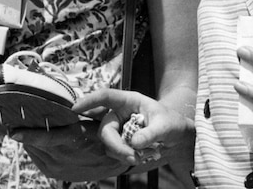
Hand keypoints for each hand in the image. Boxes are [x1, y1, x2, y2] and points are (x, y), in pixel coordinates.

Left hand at [10, 118, 129, 180]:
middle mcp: (63, 156)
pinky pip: (36, 159)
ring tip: (23, 128)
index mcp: (73, 140)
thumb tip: (56, 101)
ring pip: (33, 152)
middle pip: (35, 144)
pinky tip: (33, 140)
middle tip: (16, 120)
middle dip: (25, 131)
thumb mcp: (93, 119)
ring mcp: (58, 167)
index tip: (14, 130)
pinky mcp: (54, 173)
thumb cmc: (103, 135)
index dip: (28, 135)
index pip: (45, 138)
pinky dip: (33, 148)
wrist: (113, 161)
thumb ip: (75, 112)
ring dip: (27, 140)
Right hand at [72, 88, 194, 167]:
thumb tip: (134, 143)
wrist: (176, 137)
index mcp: (129, 101)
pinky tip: (139, 157)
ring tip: (141, 156)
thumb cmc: (171, 123)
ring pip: (108, 143)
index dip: (89, 100)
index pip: (106, 96)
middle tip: (132, 157)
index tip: (76, 108)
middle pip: (105, 128)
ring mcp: (118, 128)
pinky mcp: (119, 141)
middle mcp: (120, 113)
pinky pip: (113, 151)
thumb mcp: (165, 126)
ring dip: (122, 153)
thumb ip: (151, 133)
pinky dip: (124, 157)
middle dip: (116, 145)